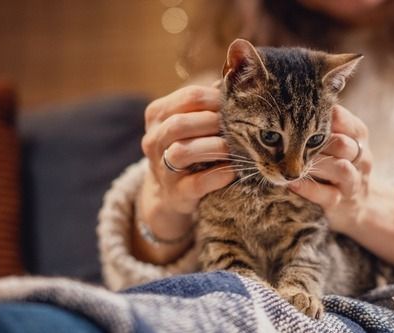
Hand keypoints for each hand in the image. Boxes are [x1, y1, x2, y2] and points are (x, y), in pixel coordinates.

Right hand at [141, 84, 235, 215]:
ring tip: (235, 148)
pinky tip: (233, 171)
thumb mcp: (191, 122)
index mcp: (158, 114)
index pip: (189, 97)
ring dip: (215, 147)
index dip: (218, 99)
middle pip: (181, 123)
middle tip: (239, 128)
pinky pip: (197, 183)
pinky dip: (218, 175)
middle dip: (215, 123)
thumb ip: (208, 102)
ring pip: (183, 151)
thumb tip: (236, 79)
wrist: (170, 192)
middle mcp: (154, 139)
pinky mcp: (176, 193)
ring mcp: (162, 168)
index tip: (237, 106)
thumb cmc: (190, 147)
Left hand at [288, 105, 393, 265]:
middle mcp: (360, 156)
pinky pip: (327, 195)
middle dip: (314, 142)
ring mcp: (353, 181)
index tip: (294, 115)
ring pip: (340, 168)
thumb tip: (286, 95)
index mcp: (358, 134)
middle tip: (289, 141)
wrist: (361, 203)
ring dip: (314, 164)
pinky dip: (308, 188)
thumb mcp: (339, 138)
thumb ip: (321, 122)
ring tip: (292, 162)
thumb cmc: (338, 162)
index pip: (341, 118)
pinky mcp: (341, 204)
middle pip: (341, 143)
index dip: (316, 116)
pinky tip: (292, 182)